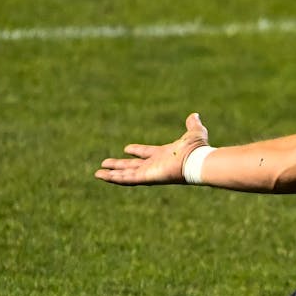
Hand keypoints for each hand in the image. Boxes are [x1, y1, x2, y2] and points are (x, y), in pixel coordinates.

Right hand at [95, 113, 209, 185]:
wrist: (197, 160)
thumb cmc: (197, 149)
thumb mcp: (194, 132)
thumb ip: (192, 125)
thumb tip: (195, 116)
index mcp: (164, 154)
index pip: (147, 153)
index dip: (137, 151)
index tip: (127, 148)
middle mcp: (155, 165)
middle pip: (133, 166)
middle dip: (119, 165)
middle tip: (105, 163)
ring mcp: (150, 172)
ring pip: (126, 174)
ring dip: (112, 174)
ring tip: (97, 173)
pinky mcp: (147, 178)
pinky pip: (127, 179)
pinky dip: (114, 178)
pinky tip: (102, 176)